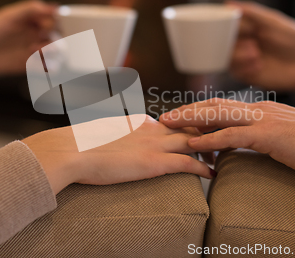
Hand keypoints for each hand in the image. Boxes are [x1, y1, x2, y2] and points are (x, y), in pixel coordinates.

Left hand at [0, 0, 56, 75]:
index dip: (55, 21)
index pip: (56, 18)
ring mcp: (38, 49)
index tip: (44, 23)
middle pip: (60, 34)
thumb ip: (32, 9)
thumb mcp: (11, 15)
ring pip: (58, 51)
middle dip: (53, 35)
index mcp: (36, 19)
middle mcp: (39, 34)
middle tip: (38, 35)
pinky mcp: (35, 64)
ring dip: (51, 51)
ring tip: (33, 50)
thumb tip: (56, 7)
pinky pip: (51, 66)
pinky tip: (38, 63)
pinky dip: (50, 66)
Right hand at [22, 115, 214, 194]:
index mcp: (140, 122)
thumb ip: (117, 136)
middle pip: (189, 126)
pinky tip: (214, 174)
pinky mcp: (154, 162)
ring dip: (211, 147)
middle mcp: (151, 129)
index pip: (173, 121)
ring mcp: (154, 144)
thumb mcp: (103, 135)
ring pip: (194, 141)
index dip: (189, 125)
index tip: (201, 129)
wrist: (70, 151)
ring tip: (223, 155)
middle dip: (208, 131)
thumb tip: (116, 141)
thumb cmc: (80, 146)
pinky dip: (204, 167)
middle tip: (223, 137)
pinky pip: (188, 163)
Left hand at [160, 99, 294, 179]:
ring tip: (169, 125)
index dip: (199, 109)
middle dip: (187, 110)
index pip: (222, 105)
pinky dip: (210, 138)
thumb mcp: (280, 136)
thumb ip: (259, 136)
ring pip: (218, 115)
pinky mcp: (267, 134)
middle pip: (214, 105)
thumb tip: (239, 144)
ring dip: (190, 119)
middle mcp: (258, 109)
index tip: (180, 116)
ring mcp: (262, 119)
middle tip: (164, 117)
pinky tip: (192, 143)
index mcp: (260, 109)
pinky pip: (232, 135)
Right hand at [227, 0, 294, 91]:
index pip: (226, 23)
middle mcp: (241, 42)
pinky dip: (244, 68)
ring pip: (226, 57)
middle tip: (251, 43)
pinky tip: (259, 66)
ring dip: (238, 56)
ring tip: (256, 54)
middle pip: (222, 41)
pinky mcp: (246, 74)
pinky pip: (235, 71)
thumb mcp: (275, 22)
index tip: (232, 26)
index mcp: (246, 26)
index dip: (225, 24)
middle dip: (232, 42)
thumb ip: (253, 13)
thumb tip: (228, 3)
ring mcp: (243, 59)